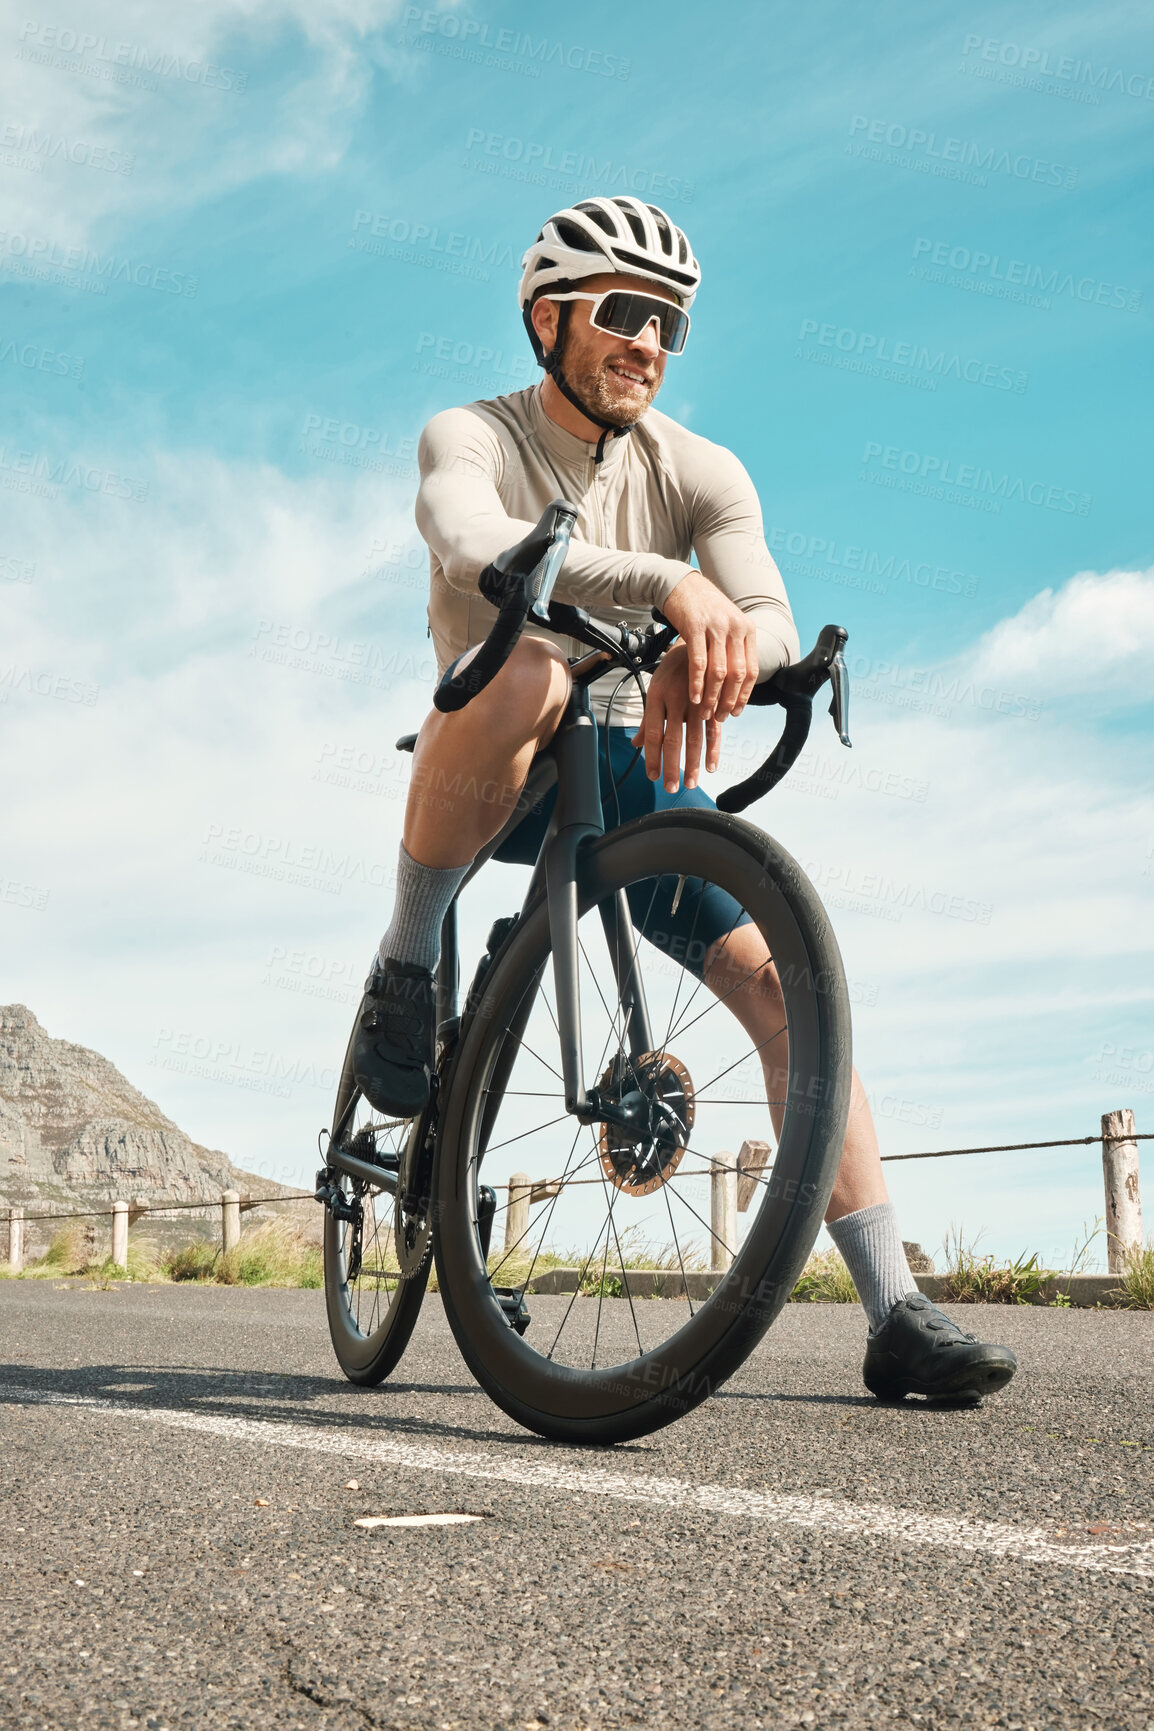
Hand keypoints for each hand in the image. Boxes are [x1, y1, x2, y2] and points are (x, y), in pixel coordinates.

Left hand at [630, 643, 722, 792]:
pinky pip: (714, 730)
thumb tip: (637, 744)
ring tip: (690, 783)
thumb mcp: (655, 691)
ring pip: (695, 738)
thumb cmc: (671, 672)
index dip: (653, 757)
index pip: (654, 733)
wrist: (695, 645)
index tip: (652, 776)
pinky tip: (710, 766)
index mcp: (657, 697)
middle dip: (672, 766)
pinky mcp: (713, 702)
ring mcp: (696, 701)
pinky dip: (713, 750)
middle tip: (670, 787)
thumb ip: (648, 720)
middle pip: (673, 739)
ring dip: (693, 763)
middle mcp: (676, 700)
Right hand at [660, 569, 758, 721]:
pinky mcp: (695, 627)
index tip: (735, 711)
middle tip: (719, 716)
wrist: (681, 584)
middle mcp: (735, 628)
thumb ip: (734, 649)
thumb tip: (737, 681)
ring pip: (719, 671)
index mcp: (747, 629)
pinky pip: (699, 662)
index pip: (752, 670)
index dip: (744, 695)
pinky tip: (694, 697)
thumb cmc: (702, 609)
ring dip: (712, 696)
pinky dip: (697, 683)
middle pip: (737, 674)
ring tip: (705, 711)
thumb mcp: (726, 625)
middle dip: (728, 700)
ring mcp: (716, 627)